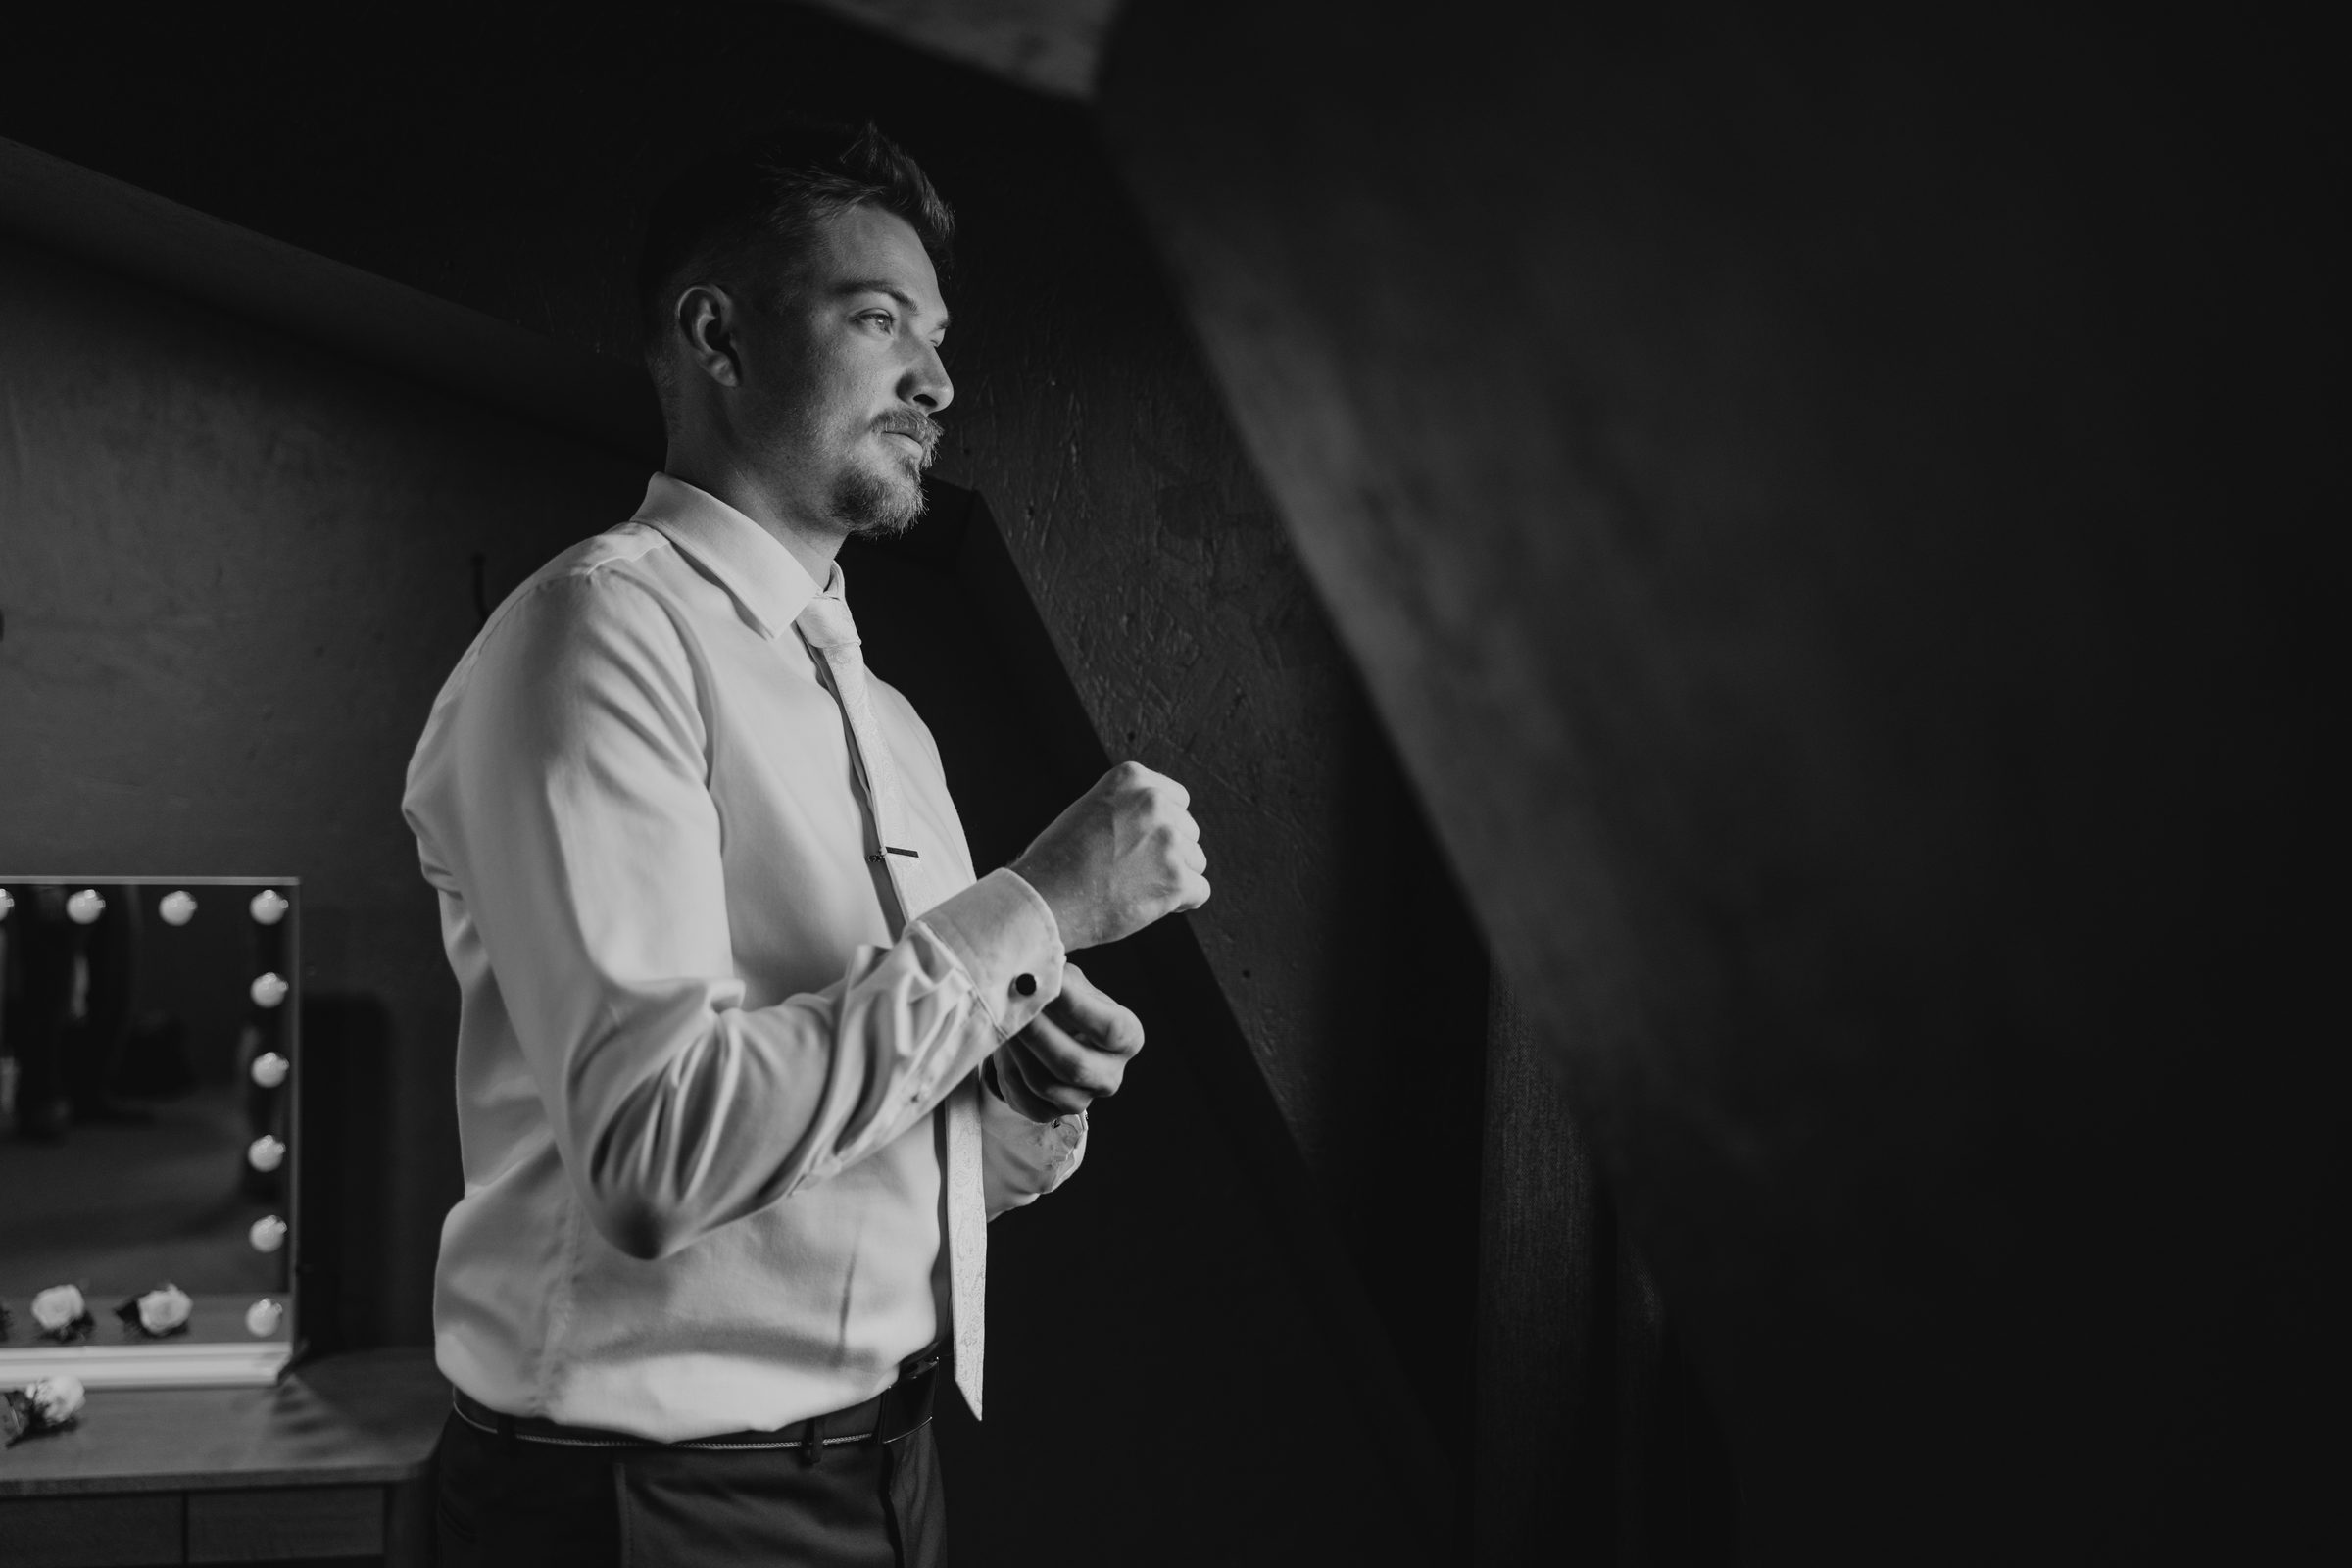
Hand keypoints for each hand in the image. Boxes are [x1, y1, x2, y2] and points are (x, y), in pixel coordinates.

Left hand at [991, 964, 1143, 1120]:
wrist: (1049, 1038)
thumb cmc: (1063, 1006)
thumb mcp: (1072, 985)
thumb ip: (1061, 980)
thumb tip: (1034, 979)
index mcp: (1127, 1038)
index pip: (1109, 1028)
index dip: (1076, 1006)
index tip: (1045, 984)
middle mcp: (1110, 1075)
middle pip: (1075, 1065)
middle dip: (1038, 1034)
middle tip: (1013, 1006)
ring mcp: (1082, 1099)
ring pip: (1044, 1083)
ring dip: (1017, 1051)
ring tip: (1003, 1021)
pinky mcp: (1050, 1113)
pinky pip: (1025, 1098)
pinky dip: (1008, 1071)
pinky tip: (1004, 1047)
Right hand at [1007, 762, 1209, 949]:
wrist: (1043, 899)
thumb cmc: (1057, 862)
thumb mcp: (1090, 810)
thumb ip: (1128, 808)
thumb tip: (1168, 826)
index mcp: (1132, 778)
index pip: (1176, 800)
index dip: (1159, 829)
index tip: (1134, 846)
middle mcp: (1154, 802)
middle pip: (1188, 832)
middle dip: (1167, 854)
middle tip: (1129, 873)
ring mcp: (1168, 840)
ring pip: (1195, 862)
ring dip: (1173, 878)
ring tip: (1133, 888)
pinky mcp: (1177, 879)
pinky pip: (1200, 891)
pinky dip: (1179, 903)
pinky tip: (1148, 905)